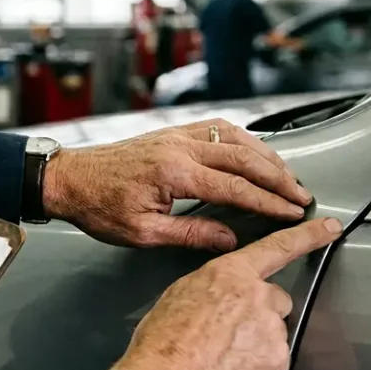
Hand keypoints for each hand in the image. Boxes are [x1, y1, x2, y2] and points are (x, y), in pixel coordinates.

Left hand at [42, 119, 312, 250]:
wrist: (69, 179)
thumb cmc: (98, 207)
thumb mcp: (144, 233)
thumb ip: (192, 234)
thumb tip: (231, 240)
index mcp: (173, 172)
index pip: (236, 188)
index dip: (269, 202)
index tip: (292, 212)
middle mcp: (179, 147)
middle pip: (244, 158)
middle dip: (278, 177)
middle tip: (301, 195)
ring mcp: (175, 135)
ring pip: (234, 137)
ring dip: (265, 155)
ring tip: (286, 176)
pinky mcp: (171, 132)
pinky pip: (216, 128)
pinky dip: (242, 139)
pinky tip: (254, 151)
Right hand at [108, 217, 342, 369]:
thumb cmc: (164, 339)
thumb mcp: (182, 292)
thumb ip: (216, 285)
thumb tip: (225, 293)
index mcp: (231, 273)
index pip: (277, 248)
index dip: (308, 236)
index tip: (331, 227)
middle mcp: (257, 296)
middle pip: (276, 299)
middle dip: (260, 313)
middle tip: (229, 331)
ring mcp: (271, 329)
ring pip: (274, 331)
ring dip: (258, 341)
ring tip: (224, 355)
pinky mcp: (277, 360)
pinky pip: (274, 359)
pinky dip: (259, 365)